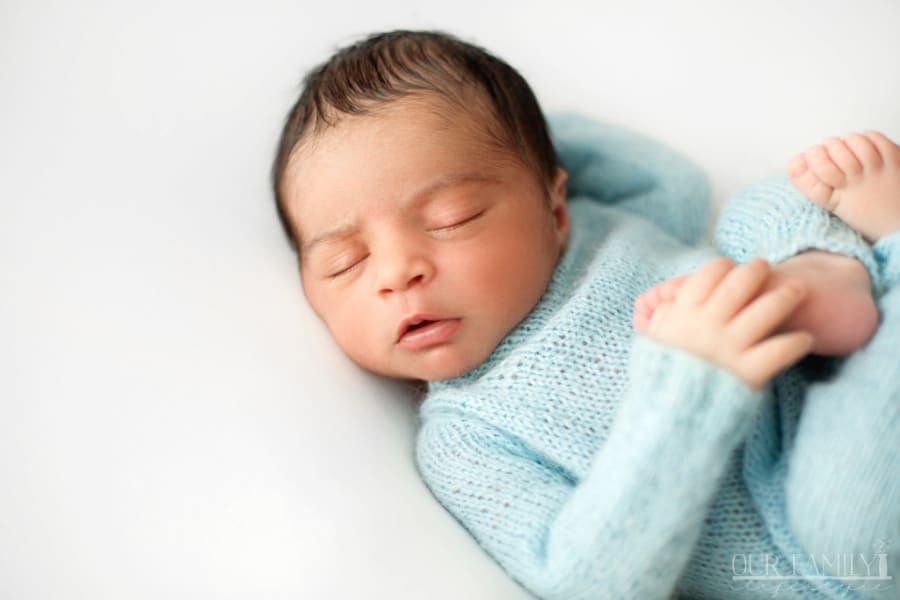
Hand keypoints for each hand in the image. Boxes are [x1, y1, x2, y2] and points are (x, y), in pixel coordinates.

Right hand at [643, 257, 814, 388]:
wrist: (667, 412)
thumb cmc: (661, 372)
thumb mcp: (654, 337)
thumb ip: (666, 312)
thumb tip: (676, 293)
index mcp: (684, 313)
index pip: (710, 273)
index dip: (723, 266)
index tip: (730, 268)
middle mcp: (709, 325)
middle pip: (740, 284)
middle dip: (756, 270)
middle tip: (764, 266)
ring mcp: (731, 346)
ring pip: (767, 310)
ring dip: (786, 296)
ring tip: (797, 290)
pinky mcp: (749, 371)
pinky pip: (780, 350)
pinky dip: (795, 343)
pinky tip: (804, 339)